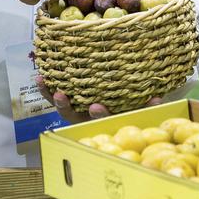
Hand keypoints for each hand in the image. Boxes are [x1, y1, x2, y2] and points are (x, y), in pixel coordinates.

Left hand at [35, 75, 161, 121]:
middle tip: (63, 97)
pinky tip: (40, 76)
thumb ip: (147, 106)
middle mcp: (88, 119)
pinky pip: (55, 97)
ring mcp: (77, 111)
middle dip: (68, 107)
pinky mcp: (69, 102)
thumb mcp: (140, 109)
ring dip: (55, 97)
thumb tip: (158, 98)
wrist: (117, 108)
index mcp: (104, 121)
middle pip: (76, 116)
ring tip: (46, 84)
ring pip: (63, 107)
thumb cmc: (130, 107)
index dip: (99, 115)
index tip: (96, 107)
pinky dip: (46, 89)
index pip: (101, 121)